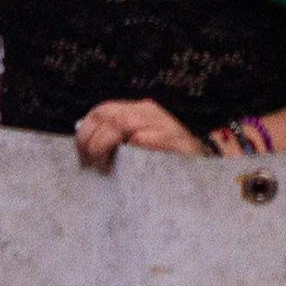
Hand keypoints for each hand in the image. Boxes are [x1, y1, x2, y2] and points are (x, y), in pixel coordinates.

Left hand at [71, 97, 208, 169]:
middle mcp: (148, 112)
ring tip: (102, 167)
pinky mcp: (170, 139)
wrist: (204, 174)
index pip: (102, 111)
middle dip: (89, 140)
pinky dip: (127, 153)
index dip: (85, 132)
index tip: (81, 155)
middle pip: (106, 115)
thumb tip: (86, 151)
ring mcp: (160, 123)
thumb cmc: (169, 165)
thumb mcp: (142, 148)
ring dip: (102, 146)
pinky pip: (140, 140)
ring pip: (118, 124)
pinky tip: (122, 168)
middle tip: (88, 164)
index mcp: (140, 111)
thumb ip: (119, 143)